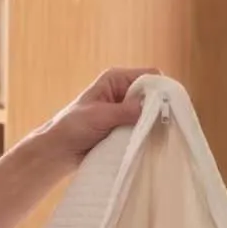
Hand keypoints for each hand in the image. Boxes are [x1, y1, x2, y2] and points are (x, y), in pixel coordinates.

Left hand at [38, 67, 160, 159]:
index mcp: (116, 79)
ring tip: (157, 135)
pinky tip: (150, 142)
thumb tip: (151, 108)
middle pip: (153, 95)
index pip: (149, 76)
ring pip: (151, 113)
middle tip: (165, 125)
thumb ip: (125, 111)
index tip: (167, 107)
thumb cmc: (72, 126)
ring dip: (153, 124)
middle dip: (159, 108)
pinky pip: (144, 127)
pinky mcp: (126, 127)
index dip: (160, 89)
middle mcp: (124, 91)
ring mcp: (126, 110)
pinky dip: (147, 134)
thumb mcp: (99, 116)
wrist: (59, 151)